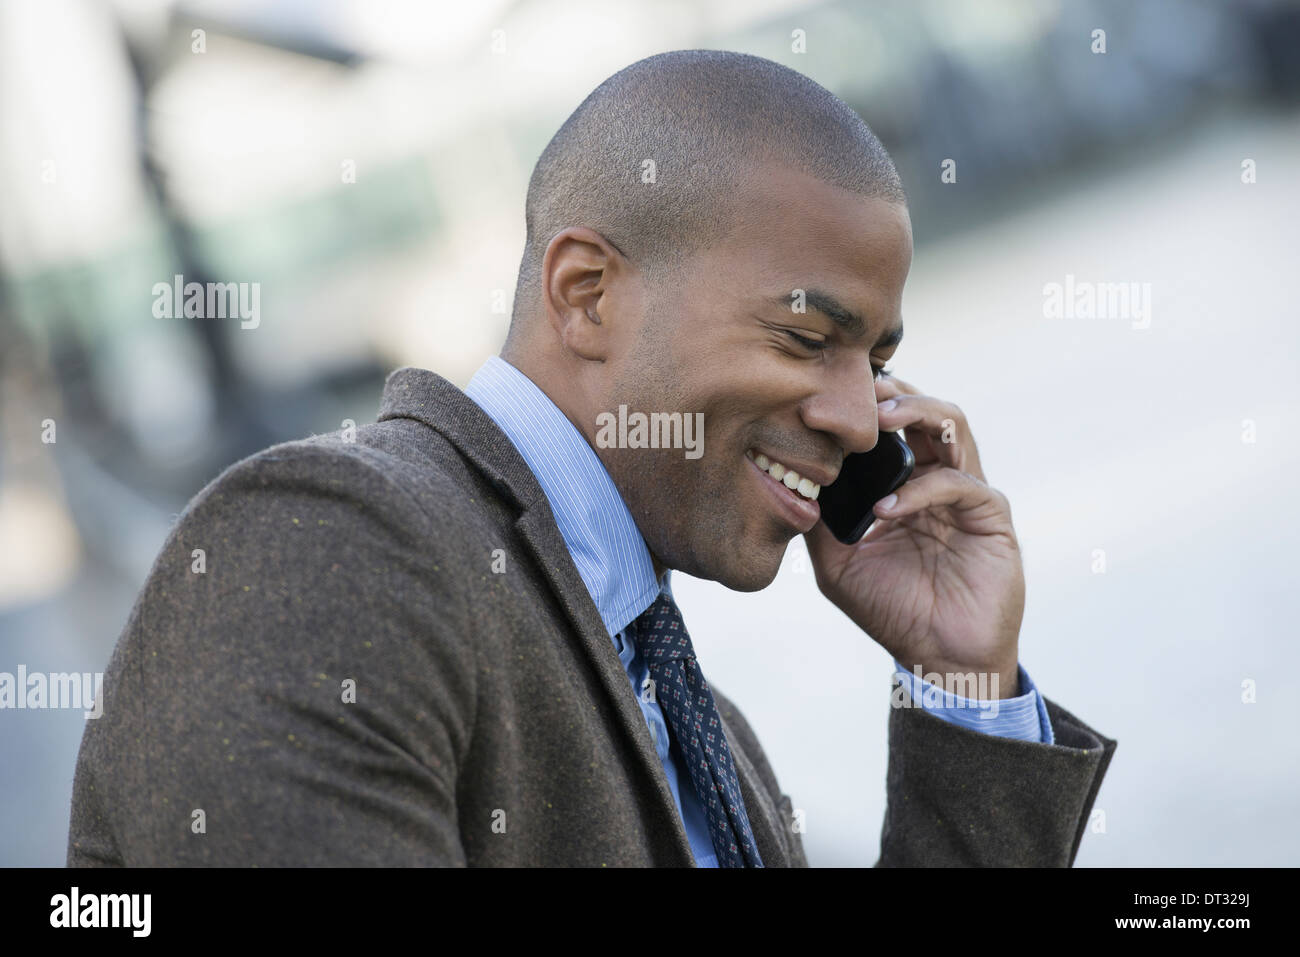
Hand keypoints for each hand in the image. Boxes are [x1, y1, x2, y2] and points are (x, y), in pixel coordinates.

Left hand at [803, 374, 1024, 698]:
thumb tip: (785, 483)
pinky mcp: (991, 516)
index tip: (824, 398)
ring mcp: (967, 494)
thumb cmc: (892, 610)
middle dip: (891, 392)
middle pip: (922, 410)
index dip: (864, 406)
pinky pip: (960, 484)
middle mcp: (937, 479)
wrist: (939, 658)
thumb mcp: (837, 565)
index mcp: (906, 484)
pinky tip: (887, 509)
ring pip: (952, 426)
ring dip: (916, 412)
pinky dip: (921, 490)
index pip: (890, 427)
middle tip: (857, 388)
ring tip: (879, 419)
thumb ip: (817, 523)